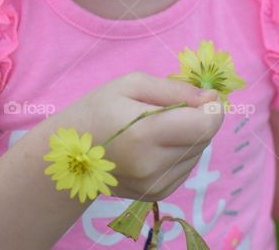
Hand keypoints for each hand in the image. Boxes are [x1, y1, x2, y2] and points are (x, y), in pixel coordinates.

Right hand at [61, 71, 223, 201]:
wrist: (66, 155)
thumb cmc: (96, 109)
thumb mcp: (130, 84)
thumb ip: (175, 89)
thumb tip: (212, 98)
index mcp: (144, 133)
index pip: (205, 125)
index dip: (212, 108)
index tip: (202, 97)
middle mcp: (152, 165)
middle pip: (203, 138)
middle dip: (197, 119)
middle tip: (168, 109)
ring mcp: (155, 184)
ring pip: (197, 153)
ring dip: (187, 137)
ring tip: (155, 129)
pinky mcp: (157, 194)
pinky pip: (185, 168)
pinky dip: (178, 153)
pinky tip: (153, 146)